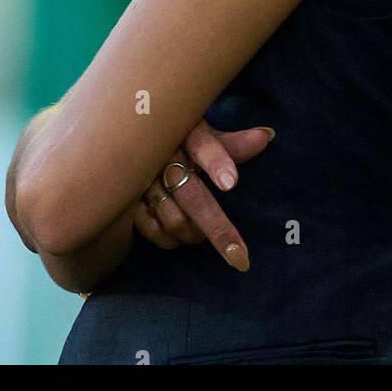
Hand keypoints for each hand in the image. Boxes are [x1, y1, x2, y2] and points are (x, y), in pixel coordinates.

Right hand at [134, 119, 274, 271]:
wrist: (123, 136)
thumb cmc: (172, 136)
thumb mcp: (201, 132)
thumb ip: (232, 143)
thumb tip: (268, 136)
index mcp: (187, 134)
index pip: (204, 145)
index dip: (217, 162)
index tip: (231, 183)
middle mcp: (165, 157)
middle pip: (194, 197)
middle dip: (218, 230)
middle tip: (239, 257)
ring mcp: (144, 180)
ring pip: (174, 219)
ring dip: (193, 235)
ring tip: (201, 237)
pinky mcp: (127, 199)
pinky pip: (150, 228)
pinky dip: (166, 239)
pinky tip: (176, 240)